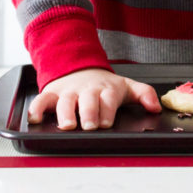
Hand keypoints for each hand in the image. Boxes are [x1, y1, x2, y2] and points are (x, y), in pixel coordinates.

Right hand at [27, 68, 161, 130]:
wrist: (79, 67)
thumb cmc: (104, 84)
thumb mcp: (126, 86)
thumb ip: (144, 94)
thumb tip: (156, 107)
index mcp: (106, 89)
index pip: (107, 98)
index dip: (106, 109)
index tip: (106, 122)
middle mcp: (86, 90)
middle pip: (87, 100)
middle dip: (89, 112)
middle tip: (90, 125)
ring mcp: (68, 91)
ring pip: (65, 101)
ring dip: (65, 112)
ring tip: (68, 124)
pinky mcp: (52, 93)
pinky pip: (42, 99)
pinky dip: (37, 108)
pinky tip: (35, 118)